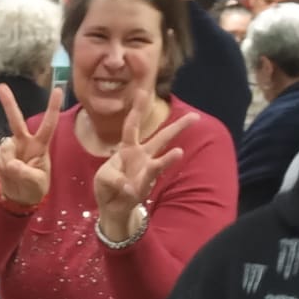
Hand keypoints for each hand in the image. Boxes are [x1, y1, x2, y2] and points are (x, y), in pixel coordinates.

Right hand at [0, 83, 62, 206]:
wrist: (19, 198)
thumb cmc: (34, 189)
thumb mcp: (36, 184)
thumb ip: (25, 174)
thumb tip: (12, 163)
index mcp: (40, 146)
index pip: (48, 125)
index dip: (53, 108)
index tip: (59, 90)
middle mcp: (24, 142)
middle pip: (16, 121)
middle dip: (8, 104)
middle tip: (0, 86)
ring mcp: (11, 148)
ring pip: (5, 148)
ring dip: (7, 162)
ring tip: (15, 174)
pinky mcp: (0, 154)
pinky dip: (1, 166)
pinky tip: (7, 172)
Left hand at [93, 89, 198, 238]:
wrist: (112, 208)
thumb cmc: (108, 187)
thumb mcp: (102, 177)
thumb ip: (111, 176)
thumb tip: (128, 185)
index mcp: (128, 149)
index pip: (132, 125)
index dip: (137, 110)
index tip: (143, 91)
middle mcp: (141, 158)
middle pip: (161, 139)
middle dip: (177, 128)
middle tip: (195, 117)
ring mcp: (145, 174)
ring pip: (159, 164)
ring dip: (169, 159)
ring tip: (179, 153)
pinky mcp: (142, 190)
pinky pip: (139, 187)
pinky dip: (130, 189)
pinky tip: (129, 191)